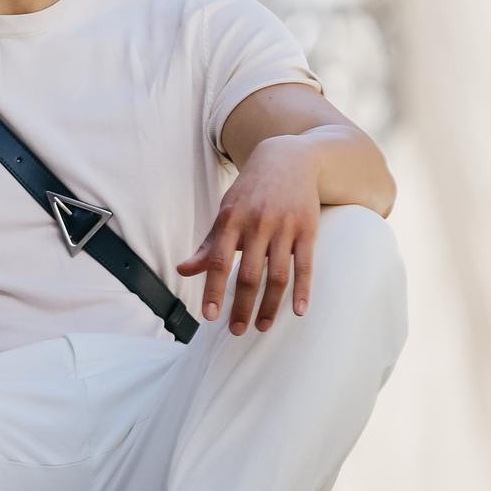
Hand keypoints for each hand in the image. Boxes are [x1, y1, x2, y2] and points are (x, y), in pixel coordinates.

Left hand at [177, 135, 320, 333]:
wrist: (288, 158)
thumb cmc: (251, 191)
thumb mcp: (227, 211)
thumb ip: (209, 244)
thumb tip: (183, 270)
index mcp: (232, 219)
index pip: (220, 261)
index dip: (214, 290)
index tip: (209, 317)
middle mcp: (257, 223)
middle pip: (249, 274)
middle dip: (242, 306)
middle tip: (236, 331)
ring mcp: (284, 226)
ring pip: (277, 275)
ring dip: (270, 305)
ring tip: (263, 327)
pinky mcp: (308, 229)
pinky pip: (305, 264)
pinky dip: (303, 289)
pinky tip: (299, 310)